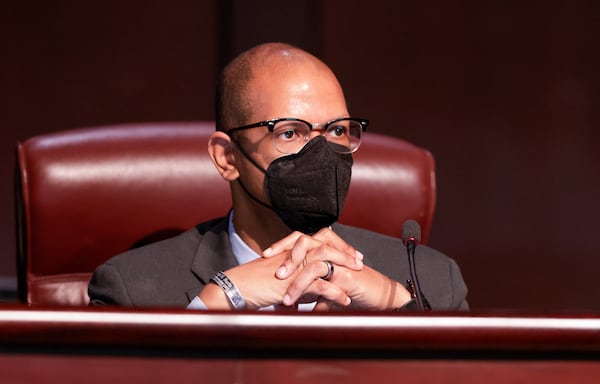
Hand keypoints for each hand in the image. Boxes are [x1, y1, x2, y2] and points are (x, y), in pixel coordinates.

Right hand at [198, 251, 350, 309]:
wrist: (236, 288)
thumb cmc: (252, 284)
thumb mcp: (276, 278)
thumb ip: (292, 279)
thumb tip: (306, 291)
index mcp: (290, 250)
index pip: (317, 241)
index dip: (334, 246)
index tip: (348, 254)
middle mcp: (293, 254)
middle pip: (325, 245)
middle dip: (344, 252)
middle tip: (359, 260)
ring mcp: (293, 266)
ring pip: (325, 261)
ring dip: (344, 269)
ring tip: (358, 277)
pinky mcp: (292, 282)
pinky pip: (319, 285)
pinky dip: (335, 292)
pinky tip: (345, 300)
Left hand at [263, 228, 411, 310]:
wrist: (383, 297)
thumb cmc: (360, 293)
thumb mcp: (333, 295)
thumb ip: (319, 297)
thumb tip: (307, 309)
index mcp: (325, 253)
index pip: (300, 241)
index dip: (283, 245)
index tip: (265, 255)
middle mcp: (331, 253)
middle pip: (304, 241)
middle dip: (286, 253)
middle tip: (272, 268)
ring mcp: (339, 262)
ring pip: (312, 260)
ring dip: (297, 279)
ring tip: (285, 296)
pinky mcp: (346, 276)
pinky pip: (325, 278)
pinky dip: (312, 290)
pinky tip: (304, 304)